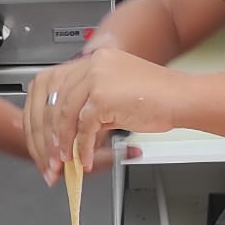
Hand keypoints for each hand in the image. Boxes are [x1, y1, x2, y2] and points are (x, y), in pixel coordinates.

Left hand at [24, 49, 183, 182]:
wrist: (183, 98)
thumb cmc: (158, 98)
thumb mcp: (116, 95)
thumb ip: (90, 107)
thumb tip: (68, 132)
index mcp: (92, 60)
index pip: (51, 86)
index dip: (41, 116)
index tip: (42, 139)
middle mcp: (90, 64)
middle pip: (51, 101)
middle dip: (46, 135)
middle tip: (48, 159)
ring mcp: (95, 78)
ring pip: (63, 116)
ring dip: (61, 144)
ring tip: (64, 164)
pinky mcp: (103, 97)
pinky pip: (83, 128)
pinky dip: (81, 148)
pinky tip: (85, 161)